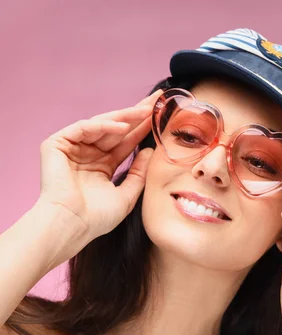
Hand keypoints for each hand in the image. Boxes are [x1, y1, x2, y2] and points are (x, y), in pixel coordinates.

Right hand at [35, 89, 162, 247]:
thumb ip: (138, 174)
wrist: (72, 226)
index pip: (125, 142)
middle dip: (136, 114)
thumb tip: (150, 151)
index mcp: (102, 166)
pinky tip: (122, 126)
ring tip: (145, 111)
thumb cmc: (96, 218)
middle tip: (157, 99)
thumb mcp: (126, 196)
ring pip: (101, 125)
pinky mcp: (56, 144)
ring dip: (124, 117)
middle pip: (115, 129)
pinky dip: (102, 126)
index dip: (143, 129)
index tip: (161, 116)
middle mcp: (87, 154)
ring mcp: (71, 148)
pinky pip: (83, 128)